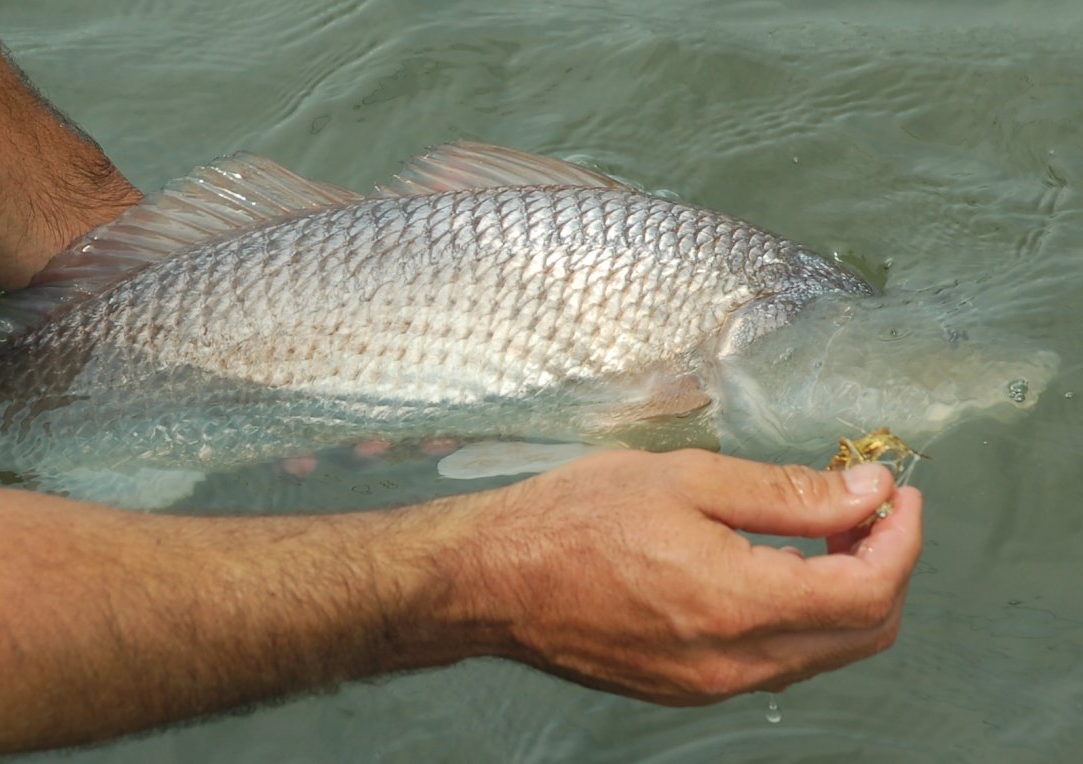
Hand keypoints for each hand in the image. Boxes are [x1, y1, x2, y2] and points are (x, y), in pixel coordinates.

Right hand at [464, 449, 921, 704]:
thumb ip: (787, 492)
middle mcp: (731, 663)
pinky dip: (796, 618)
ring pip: (820, 655)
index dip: (901, 539)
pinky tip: (770, 568)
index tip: (896, 495)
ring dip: (841, 594)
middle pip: (862, 635)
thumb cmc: (569, 521)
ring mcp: (708, 685)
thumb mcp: (684, 478)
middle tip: (865, 509)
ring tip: (820, 532)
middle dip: (884, 568)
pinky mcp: (685, 690)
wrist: (493, 580)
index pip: (868, 590)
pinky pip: (772, 664)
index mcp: (735, 603)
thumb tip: (863, 493)